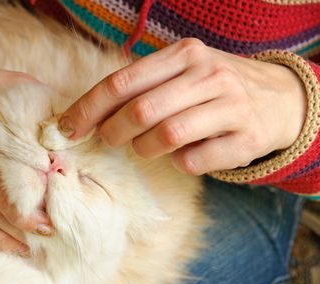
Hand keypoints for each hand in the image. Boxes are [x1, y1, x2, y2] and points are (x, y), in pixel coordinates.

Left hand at [60, 38, 306, 174]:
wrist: (281, 98)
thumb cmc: (213, 88)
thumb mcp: (181, 73)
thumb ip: (140, 87)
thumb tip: (85, 116)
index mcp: (184, 55)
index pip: (122, 83)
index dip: (88, 109)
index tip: (67, 129)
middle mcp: (209, 75)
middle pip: (141, 111)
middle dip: (113, 133)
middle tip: (109, 140)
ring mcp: (231, 106)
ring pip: (166, 136)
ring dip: (145, 149)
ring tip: (146, 147)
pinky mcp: (247, 139)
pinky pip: (194, 160)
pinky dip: (180, 163)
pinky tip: (185, 155)